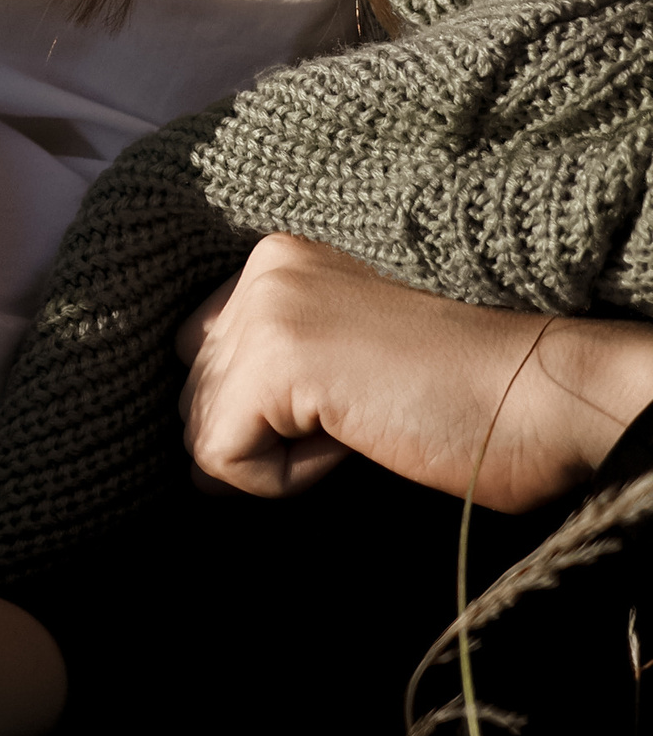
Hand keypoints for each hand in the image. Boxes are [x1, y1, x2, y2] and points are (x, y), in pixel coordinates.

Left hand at [175, 234, 652, 510]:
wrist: (542, 395)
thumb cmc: (467, 392)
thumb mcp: (351, 354)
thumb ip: (278, 365)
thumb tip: (198, 446)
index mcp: (282, 256)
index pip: (201, 347)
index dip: (256, 407)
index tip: (335, 411)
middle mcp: (263, 265)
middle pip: (192, 386)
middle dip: (261, 431)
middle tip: (355, 418)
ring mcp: (266, 306)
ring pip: (200, 425)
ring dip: (276, 454)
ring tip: (359, 425)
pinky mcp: (277, 359)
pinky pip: (220, 458)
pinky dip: (283, 479)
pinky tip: (352, 444)